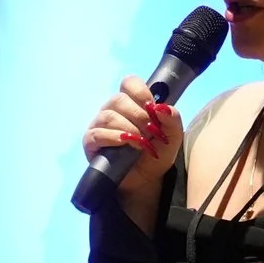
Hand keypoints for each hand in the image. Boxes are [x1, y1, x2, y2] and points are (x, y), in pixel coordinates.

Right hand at [82, 78, 183, 228]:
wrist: (146, 179)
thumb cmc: (156, 153)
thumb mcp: (172, 136)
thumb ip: (172, 118)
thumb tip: (163, 107)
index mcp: (131, 103)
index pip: (128, 83)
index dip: (140, 91)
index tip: (152, 108)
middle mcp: (112, 110)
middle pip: (118, 99)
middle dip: (138, 115)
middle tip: (150, 131)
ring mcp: (99, 125)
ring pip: (108, 115)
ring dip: (129, 128)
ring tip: (141, 143)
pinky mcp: (91, 142)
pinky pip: (97, 133)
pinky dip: (114, 137)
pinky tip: (126, 143)